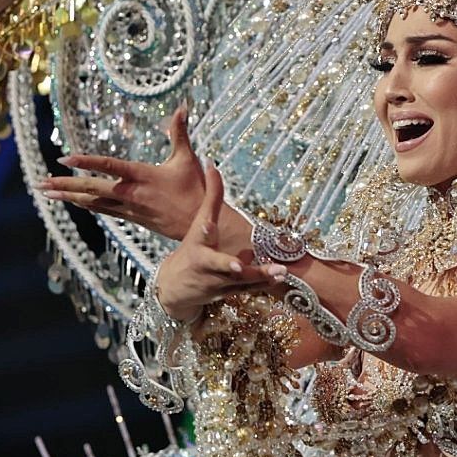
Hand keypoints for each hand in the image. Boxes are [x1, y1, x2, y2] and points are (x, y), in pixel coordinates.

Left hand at [43, 106, 206, 240]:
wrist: (199, 224)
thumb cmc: (195, 190)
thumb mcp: (187, 159)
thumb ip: (179, 132)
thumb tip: (182, 107)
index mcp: (141, 176)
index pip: (108, 166)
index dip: (85, 162)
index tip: (64, 158)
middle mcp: (130, 193)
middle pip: (90, 188)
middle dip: (63, 185)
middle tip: (41, 182)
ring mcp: (128, 208)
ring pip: (91, 202)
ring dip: (67, 197)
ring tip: (46, 192)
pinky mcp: (130, 217)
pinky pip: (102, 209)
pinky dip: (85, 204)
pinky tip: (73, 201)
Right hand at [156, 163, 285, 322]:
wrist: (175, 288)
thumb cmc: (191, 248)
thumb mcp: (197, 222)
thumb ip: (211, 196)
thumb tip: (212, 162)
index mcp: (196, 244)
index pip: (200, 234)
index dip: (204, 229)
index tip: (208, 224)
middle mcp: (206, 265)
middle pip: (219, 264)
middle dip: (229, 265)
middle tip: (240, 265)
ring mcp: (217, 282)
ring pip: (240, 281)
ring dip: (259, 276)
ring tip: (280, 270)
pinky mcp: (227, 294)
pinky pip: (248, 290)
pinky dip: (264, 285)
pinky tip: (282, 278)